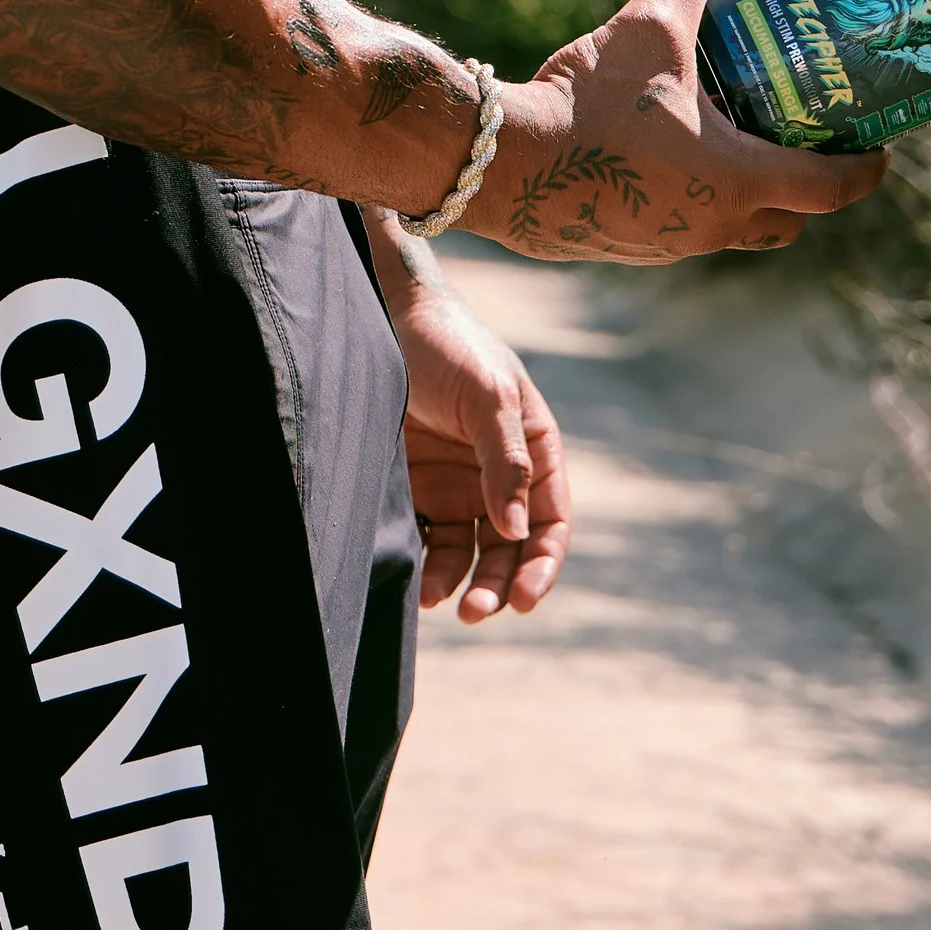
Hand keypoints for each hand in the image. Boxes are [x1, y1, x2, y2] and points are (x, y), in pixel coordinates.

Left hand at [387, 260, 571, 622]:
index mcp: (533, 449)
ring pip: (468, 551)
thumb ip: (505, 459)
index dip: (542, 564)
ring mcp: (457, 484)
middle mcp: (499, 474)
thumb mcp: (487, 395)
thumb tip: (518, 530)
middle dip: (498, 584)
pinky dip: (423, 564)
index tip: (524, 599)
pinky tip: (412, 579)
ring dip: (460, 582)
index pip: (551, 520)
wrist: (379, 317)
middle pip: (510, 548)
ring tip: (435, 599)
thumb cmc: (446, 345)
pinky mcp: (416, 489)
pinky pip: (427, 539)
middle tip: (476, 612)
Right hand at [462, 0, 888, 265]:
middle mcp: (715, 224)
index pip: (833, 188)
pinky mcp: (631, 247)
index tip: (879, 148)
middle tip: (807, 142)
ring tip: (736, 145)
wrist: (504, 165)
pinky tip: (668, 159)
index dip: (866, 168)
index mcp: (740, 179)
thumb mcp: (645, 29)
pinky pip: (684, 229)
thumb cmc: (589, 104)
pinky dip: (694, 201)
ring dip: (747, 197)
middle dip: (807, 189)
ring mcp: (672, 244)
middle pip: (789, 221)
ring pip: (734, 230)